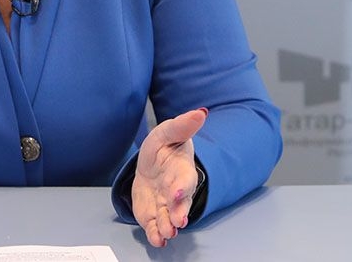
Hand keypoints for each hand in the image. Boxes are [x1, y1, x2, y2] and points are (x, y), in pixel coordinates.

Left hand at [132, 107, 207, 247]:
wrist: (150, 165)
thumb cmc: (163, 148)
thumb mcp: (168, 132)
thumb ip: (183, 125)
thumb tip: (201, 112)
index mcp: (182, 170)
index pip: (185, 180)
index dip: (182, 187)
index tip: (178, 192)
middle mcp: (176, 191)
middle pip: (180, 203)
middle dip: (179, 212)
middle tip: (178, 221)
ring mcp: (164, 205)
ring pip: (168, 218)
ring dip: (168, 226)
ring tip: (167, 233)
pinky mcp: (153, 214)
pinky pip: (155, 227)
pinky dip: (156, 235)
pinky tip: (157, 239)